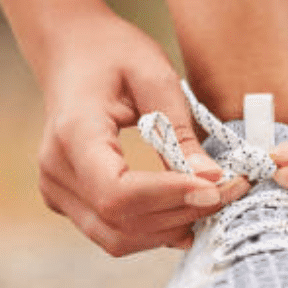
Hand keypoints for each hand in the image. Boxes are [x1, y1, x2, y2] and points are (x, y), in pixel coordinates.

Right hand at [36, 11, 249, 255]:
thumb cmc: (113, 53)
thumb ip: (179, 130)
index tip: (215, 186)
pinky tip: (187, 207)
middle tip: (231, 189)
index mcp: (73, 134)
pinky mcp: (69, 201)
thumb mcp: (155, 76)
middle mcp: (56, 171)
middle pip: (121, 222)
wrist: (71, 49)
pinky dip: (155, 229)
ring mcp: (57, 191)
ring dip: (172, 227)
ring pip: (118, 238)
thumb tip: (211, 179)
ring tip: (213, 197)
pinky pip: (113, 232)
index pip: (118, 192)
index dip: (169, 197)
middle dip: (182, 213)